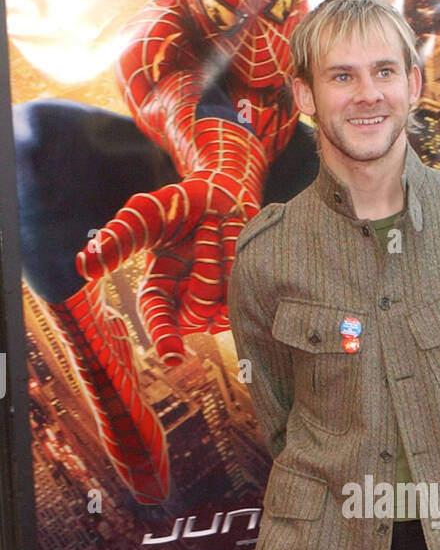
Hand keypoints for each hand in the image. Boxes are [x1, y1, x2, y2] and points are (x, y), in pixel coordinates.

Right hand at [76, 171, 259, 364]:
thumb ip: (118, 239)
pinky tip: (232, 242)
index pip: (158, 321)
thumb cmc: (177, 205)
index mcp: (157, 293)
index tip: (172, 357)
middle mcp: (185, 307)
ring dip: (222, 257)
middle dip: (206, 266)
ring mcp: (214, 306)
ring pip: (224, 300)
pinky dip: (239, 259)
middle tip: (204, 229)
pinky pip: (244, 290)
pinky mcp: (239, 299)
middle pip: (200, 308)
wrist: (221, 192)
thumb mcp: (143, 215)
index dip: (165, 338)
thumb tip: (84, 268)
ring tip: (215, 231)